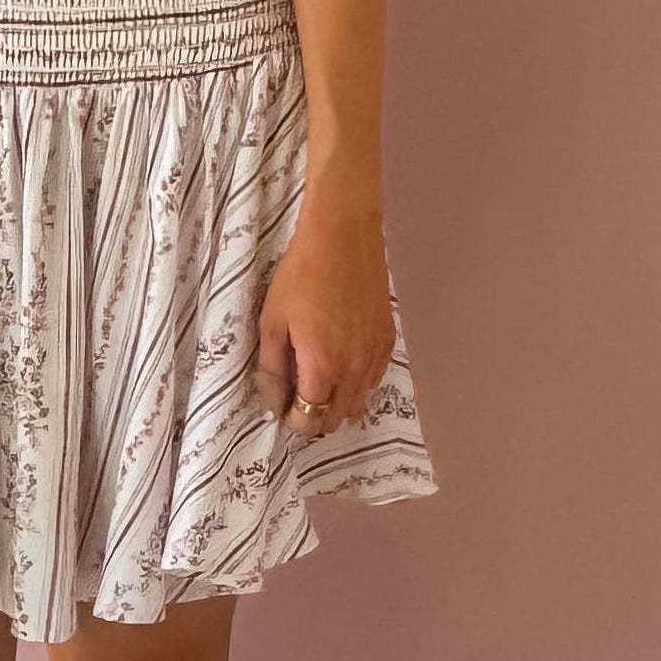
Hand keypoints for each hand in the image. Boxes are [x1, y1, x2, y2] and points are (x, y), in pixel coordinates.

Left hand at [252, 191, 397, 441]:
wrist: (343, 238)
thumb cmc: (300, 276)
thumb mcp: (272, 323)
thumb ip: (273, 369)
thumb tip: (272, 403)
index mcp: (322, 368)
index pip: (309, 421)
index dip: (291, 422)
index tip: (280, 408)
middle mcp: (354, 371)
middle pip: (335, 419)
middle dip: (312, 418)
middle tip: (295, 398)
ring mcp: (375, 357)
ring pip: (358, 404)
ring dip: (336, 403)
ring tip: (318, 383)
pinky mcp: (387, 342)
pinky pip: (373, 381)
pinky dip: (356, 384)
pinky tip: (341, 364)